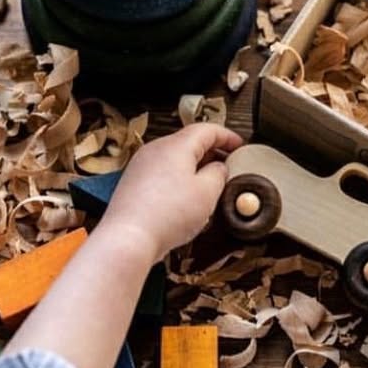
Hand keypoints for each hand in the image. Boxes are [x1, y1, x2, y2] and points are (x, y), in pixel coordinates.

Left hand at [101, 123, 242, 259]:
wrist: (128, 238)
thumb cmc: (167, 215)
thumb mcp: (208, 192)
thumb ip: (219, 174)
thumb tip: (218, 168)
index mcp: (176, 145)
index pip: (207, 129)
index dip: (227, 136)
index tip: (239, 145)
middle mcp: (155, 150)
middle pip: (189, 142)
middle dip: (211, 152)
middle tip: (227, 166)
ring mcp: (141, 166)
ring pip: (174, 159)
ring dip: (194, 168)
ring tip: (208, 187)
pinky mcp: (133, 184)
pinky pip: (161, 174)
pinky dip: (178, 180)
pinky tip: (185, 200)